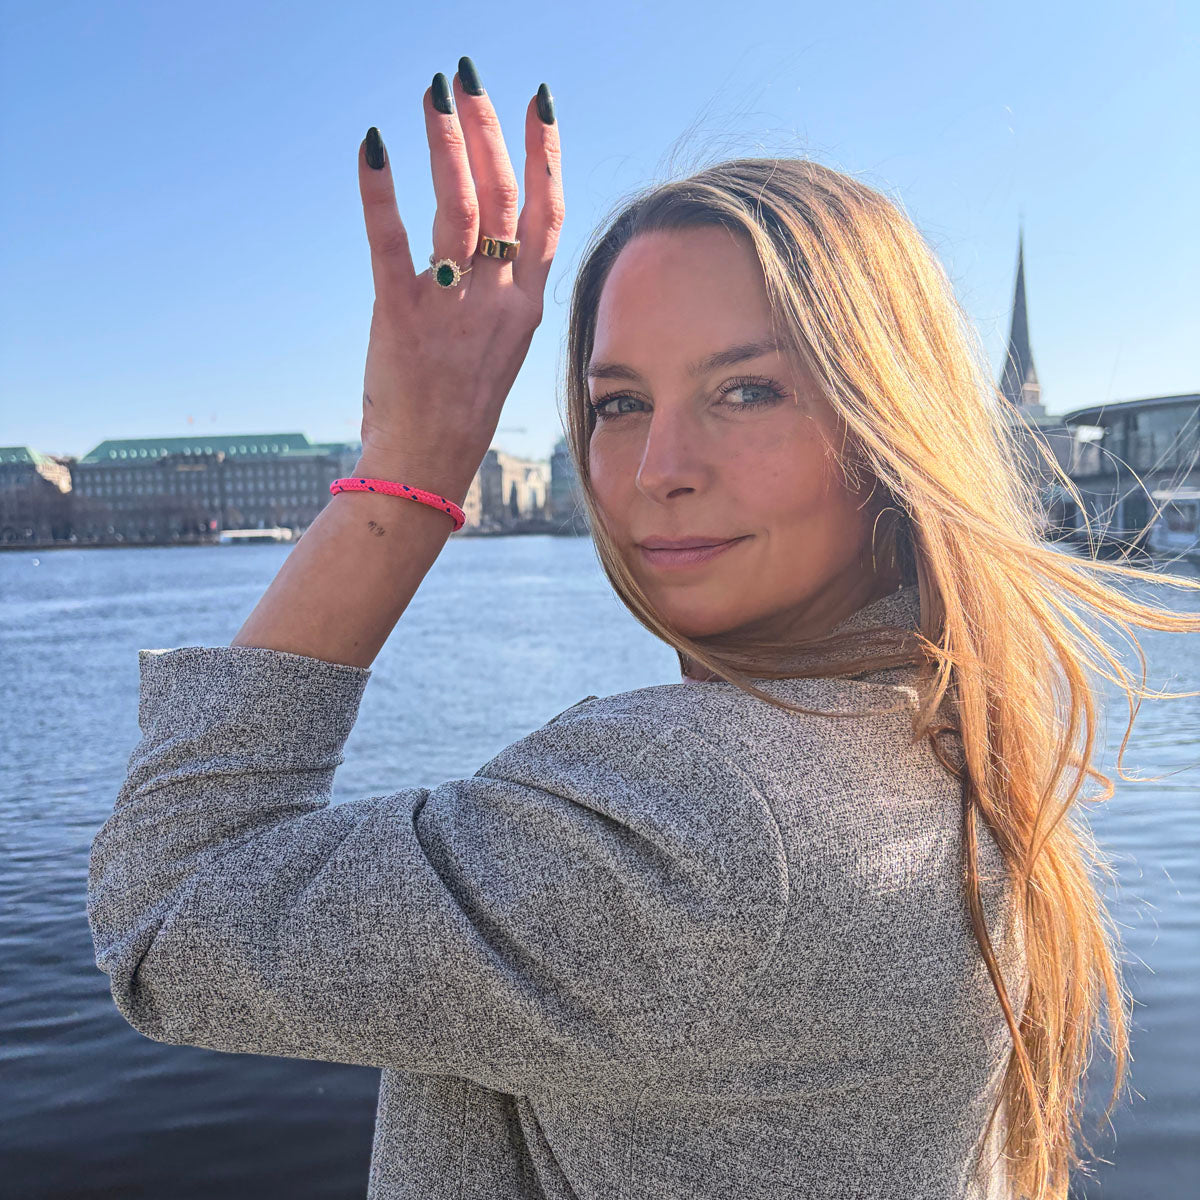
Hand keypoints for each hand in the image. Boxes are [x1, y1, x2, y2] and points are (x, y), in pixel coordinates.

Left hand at [353, 64, 563, 502]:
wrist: (427, 466)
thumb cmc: (460, 411)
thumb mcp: (497, 349)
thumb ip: (496, 294)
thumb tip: (484, 245)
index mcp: (527, 307)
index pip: (548, 215)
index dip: (546, 153)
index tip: (539, 100)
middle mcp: (498, 301)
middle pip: (503, 196)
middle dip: (487, 128)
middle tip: (467, 76)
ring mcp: (452, 309)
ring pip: (458, 207)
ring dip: (446, 142)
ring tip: (433, 92)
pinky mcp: (400, 317)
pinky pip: (389, 243)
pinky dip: (379, 192)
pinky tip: (370, 146)